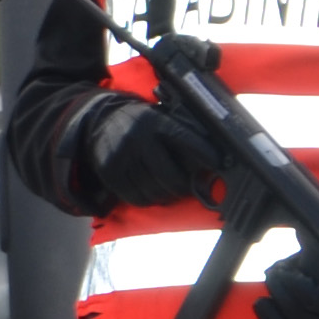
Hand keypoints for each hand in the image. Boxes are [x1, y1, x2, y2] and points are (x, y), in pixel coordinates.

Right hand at [84, 95, 230, 210]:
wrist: (100, 121)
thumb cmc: (141, 123)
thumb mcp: (160, 118)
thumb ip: (181, 133)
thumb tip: (212, 157)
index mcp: (154, 121)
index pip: (184, 137)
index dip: (204, 152)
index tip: (219, 164)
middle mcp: (137, 137)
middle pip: (170, 175)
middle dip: (184, 186)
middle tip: (189, 187)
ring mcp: (121, 156)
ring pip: (154, 191)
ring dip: (167, 196)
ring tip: (170, 190)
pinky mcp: (109, 172)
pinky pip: (136, 198)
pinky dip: (148, 200)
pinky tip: (152, 193)